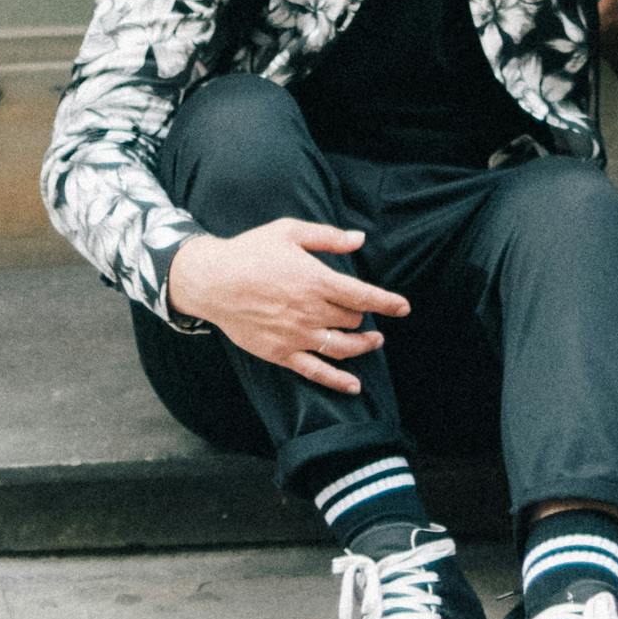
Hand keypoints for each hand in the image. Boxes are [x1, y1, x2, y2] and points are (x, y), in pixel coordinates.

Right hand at [164, 220, 408, 393]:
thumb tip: (359, 239)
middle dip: (364, 317)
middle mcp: (311, 311)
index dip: (387, 302)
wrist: (213, 281)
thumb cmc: (252, 251)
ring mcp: (297, 336)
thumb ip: (328, 237)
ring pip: (342, 348)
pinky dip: (338, 381)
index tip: (404, 307)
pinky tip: (354, 386)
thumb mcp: (290, 231)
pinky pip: (316, 372)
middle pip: (352, 320)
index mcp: (316, 280)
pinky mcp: (282, 354)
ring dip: (362, 347)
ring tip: (374, 342)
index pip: (363, 296)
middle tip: (364, 312)